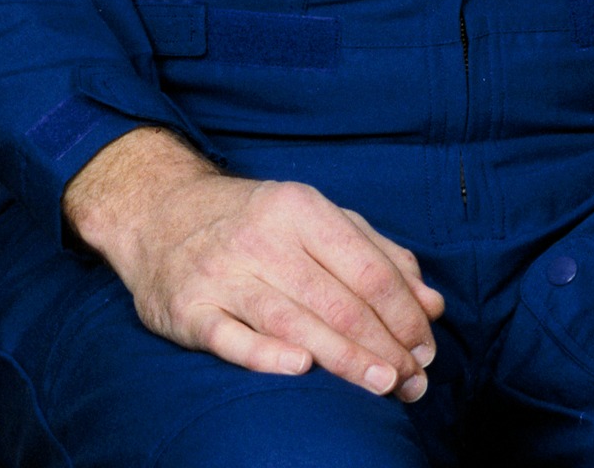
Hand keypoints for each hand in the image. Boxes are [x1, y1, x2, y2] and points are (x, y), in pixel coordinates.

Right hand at [64, 128, 440, 398]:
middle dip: (382, 344)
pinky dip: (264, 353)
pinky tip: (300, 369)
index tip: (426, 347)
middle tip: (413, 380)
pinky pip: (229, 337)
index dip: (403, 312)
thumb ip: (378, 256)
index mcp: (302, 209)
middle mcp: (263, 238)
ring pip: (293, 320)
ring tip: (382, 384)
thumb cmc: (257, 222)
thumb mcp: (318, 220)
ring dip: (343, 358)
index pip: (367, 269)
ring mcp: (222, 273)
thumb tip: (432, 304)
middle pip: (336, 300)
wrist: (161, 213)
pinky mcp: (187, 308)